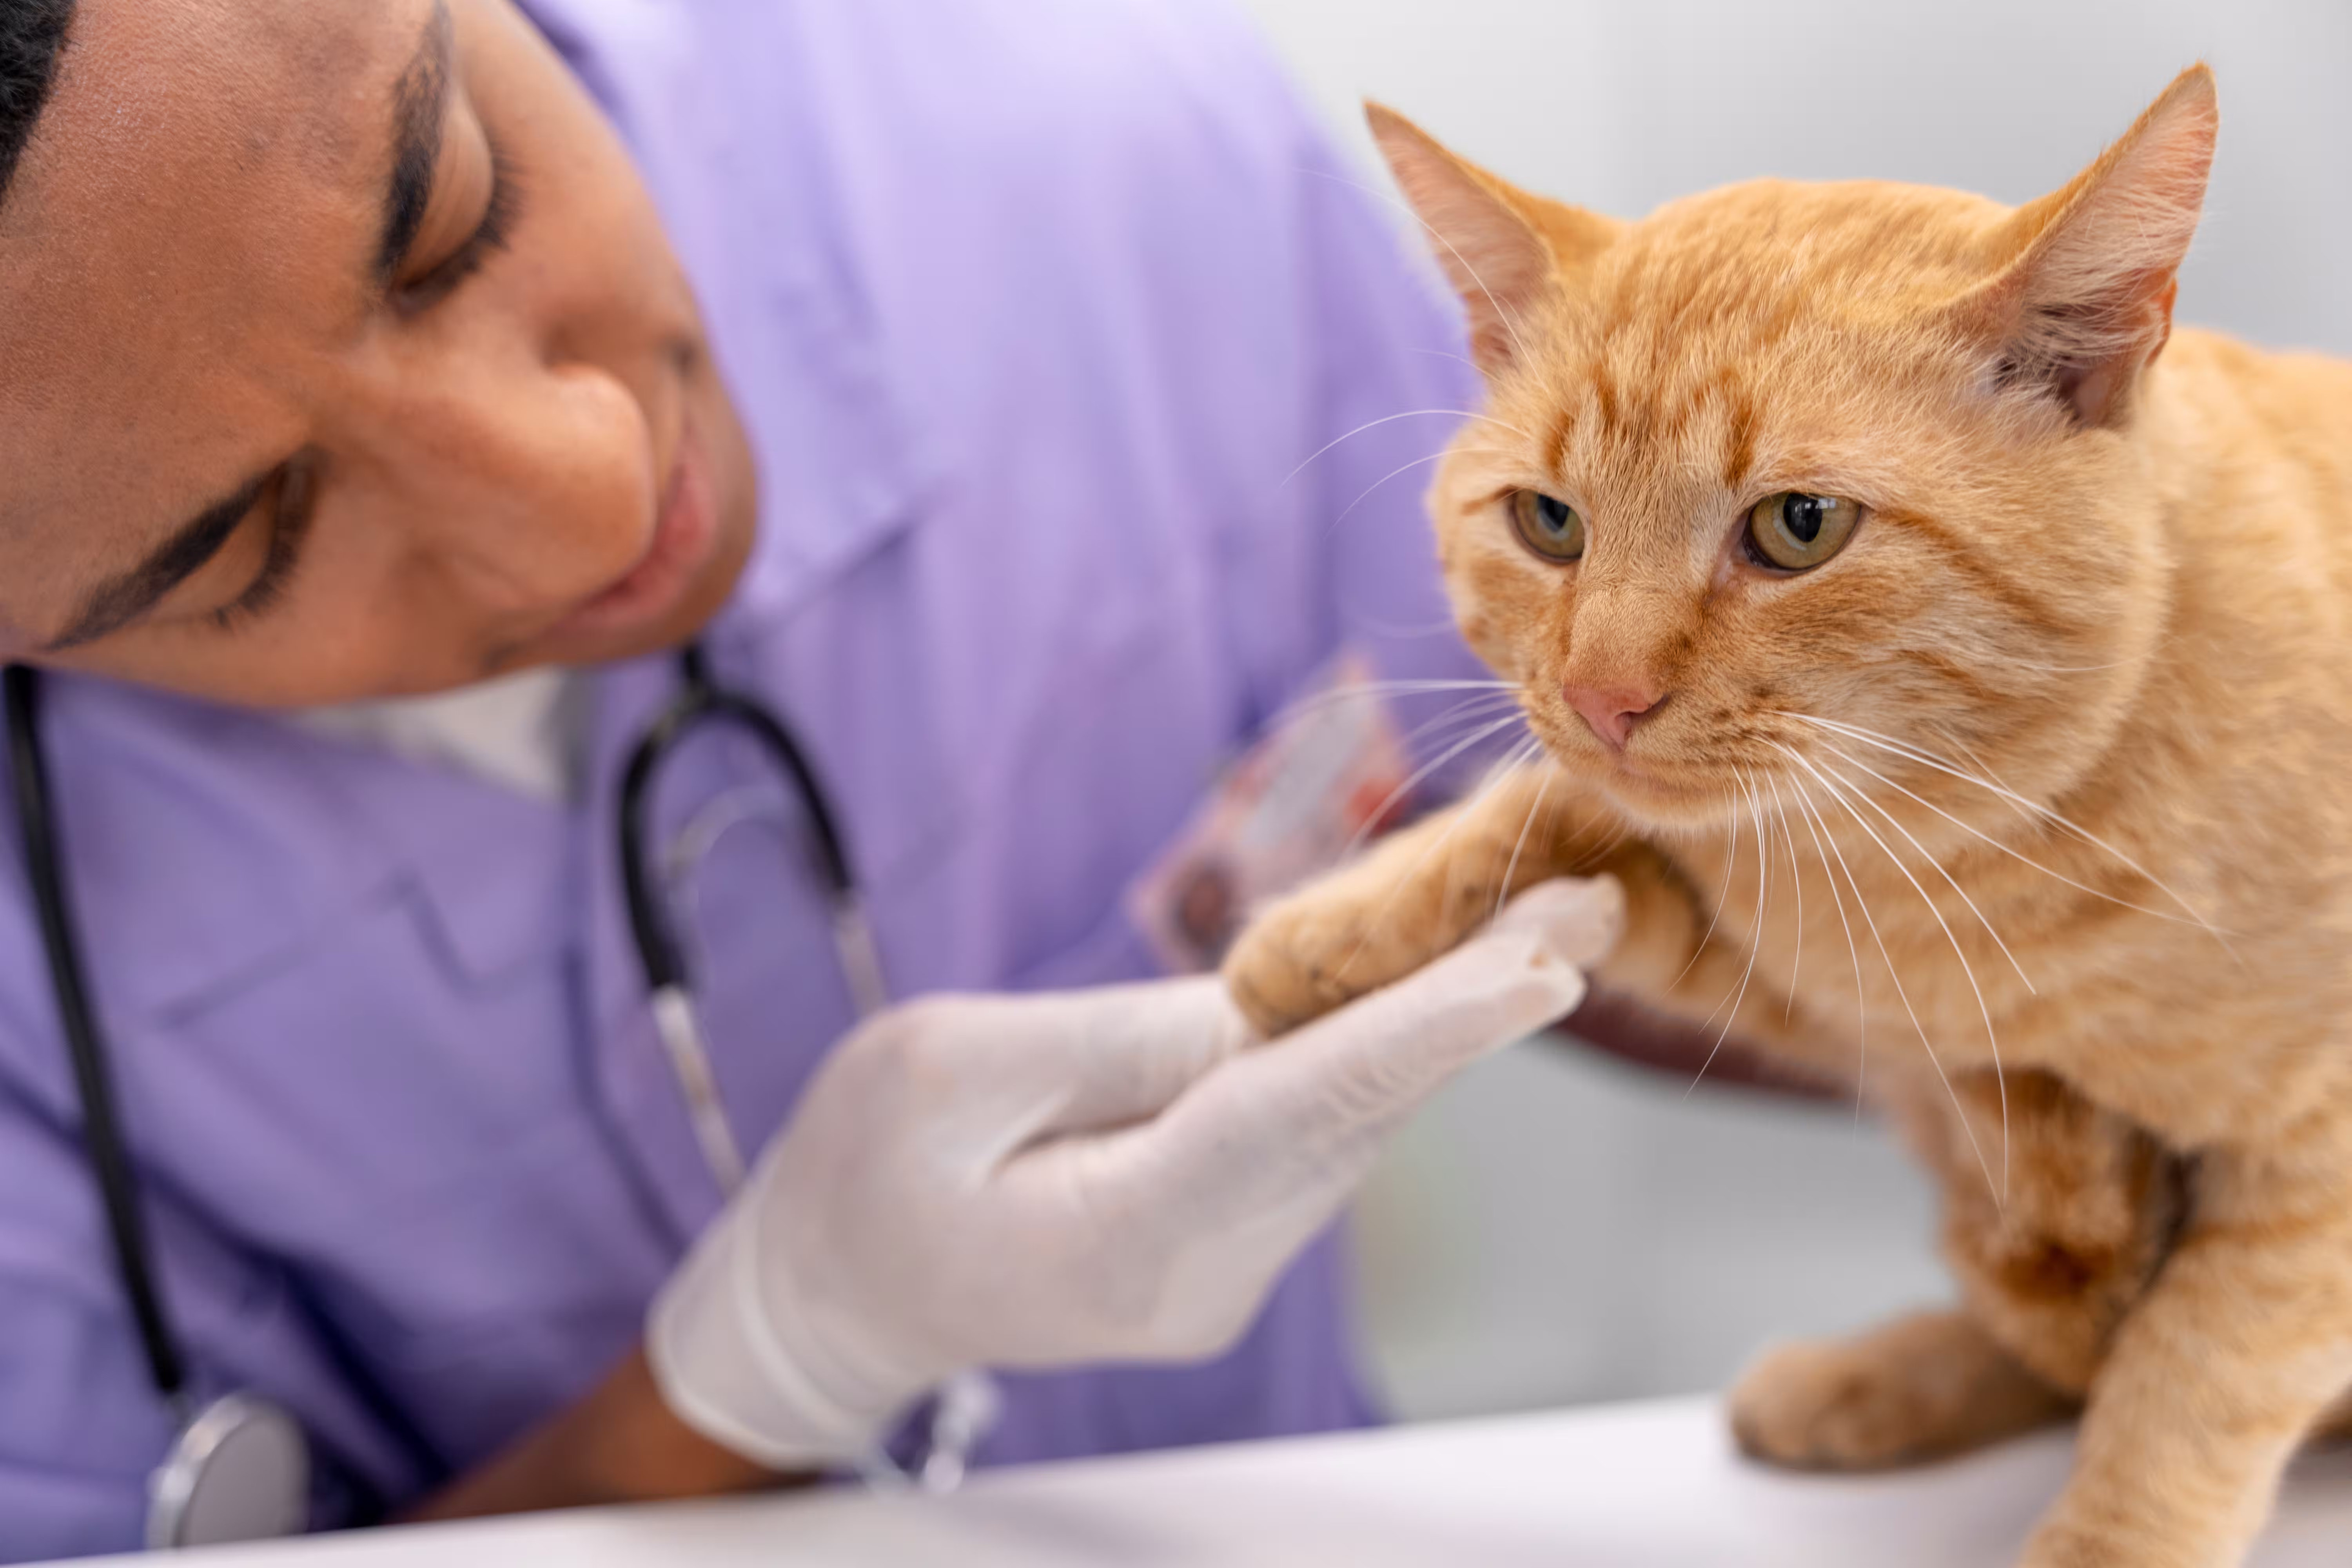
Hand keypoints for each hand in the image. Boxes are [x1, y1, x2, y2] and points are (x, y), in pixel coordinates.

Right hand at [646, 877, 1622, 1470]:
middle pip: (1353, 1117)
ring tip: (1545, 918)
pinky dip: (1378, 1049)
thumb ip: (1107, 1043)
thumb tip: (1254, 1008)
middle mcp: (1204, 1271)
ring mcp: (1223, 1266)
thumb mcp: (940, 1073)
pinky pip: (1313, 1128)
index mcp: (1120, 1240)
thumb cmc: (858, 1178)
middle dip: (1474, 1003)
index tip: (1539, 972)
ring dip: (1442, 1019)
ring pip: (1349, 1122)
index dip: (1422, 1035)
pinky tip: (1441, 980)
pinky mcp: (1225, 1237)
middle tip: (1588, 901)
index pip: (1295, 1118)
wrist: (833, 1295)